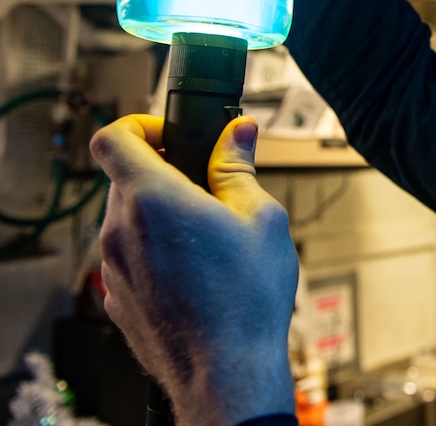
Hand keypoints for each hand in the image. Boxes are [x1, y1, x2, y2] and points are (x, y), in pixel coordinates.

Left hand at [92, 115, 298, 425]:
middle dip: (165, 173)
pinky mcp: (117, 298)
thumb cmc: (245, 301)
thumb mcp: (261, 218)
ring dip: (162, 216)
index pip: (113, 137)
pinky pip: (130, 257)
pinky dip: (156, 252)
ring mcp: (113, 268)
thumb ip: (239, 168)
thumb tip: (238, 132)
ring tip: (210, 237)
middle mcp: (121, 231)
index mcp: (153, 199)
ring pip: (129, 220)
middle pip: (126, 178)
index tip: (172, 135)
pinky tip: (196, 271)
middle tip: (210, 188)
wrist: (227, 372)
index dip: (141, 125)